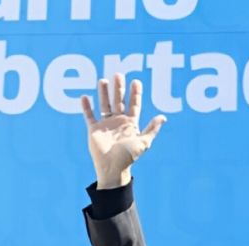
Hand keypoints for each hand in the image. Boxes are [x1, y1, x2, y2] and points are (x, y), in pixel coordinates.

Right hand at [79, 73, 165, 188]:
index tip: (136, 81)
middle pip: (118, 101)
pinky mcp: (94, 129)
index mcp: (130, 123)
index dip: (135, 94)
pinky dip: (86, 107)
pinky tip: (85, 97)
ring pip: (104, 104)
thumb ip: (152, 129)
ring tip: (103, 80)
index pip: (134, 105)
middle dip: (119, 88)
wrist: (113, 168)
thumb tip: (163, 117)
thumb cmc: (129, 157)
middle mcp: (118, 122)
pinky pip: (89, 116)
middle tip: (118, 74)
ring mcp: (106, 125)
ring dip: (103, 93)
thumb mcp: (144, 142)